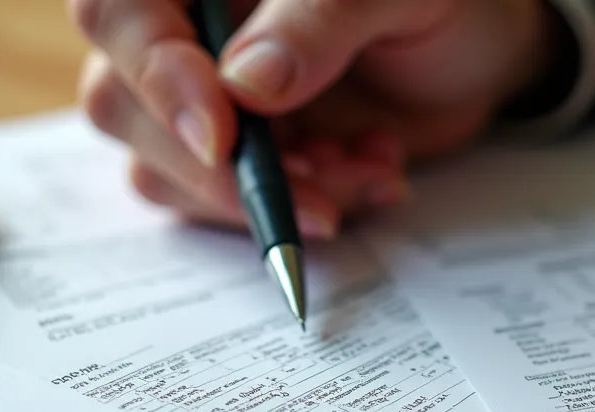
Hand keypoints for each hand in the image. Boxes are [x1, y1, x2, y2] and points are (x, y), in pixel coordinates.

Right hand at [68, 0, 555, 238]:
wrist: (477, 52)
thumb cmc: (438, 0)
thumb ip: (320, 20)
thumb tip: (245, 86)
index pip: (117, 11)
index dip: (154, 72)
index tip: (223, 134)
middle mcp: (180, 29)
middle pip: (119, 101)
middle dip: (220, 167)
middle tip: (315, 193)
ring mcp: (196, 95)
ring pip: (162, 169)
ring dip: (269, 194)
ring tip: (365, 165)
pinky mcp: (228, 155)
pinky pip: (218, 204)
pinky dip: (294, 208)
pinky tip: (368, 171)